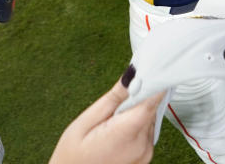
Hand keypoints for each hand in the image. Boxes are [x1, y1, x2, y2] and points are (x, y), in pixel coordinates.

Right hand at [49, 81, 163, 163]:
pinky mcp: (146, 159)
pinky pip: (146, 133)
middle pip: (149, 109)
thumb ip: (114, 98)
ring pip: (148, 120)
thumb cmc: (72, 157)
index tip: (147, 69)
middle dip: (136, 101)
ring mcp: (146, 155)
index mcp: (127, 134)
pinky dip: (135, 128)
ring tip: (110, 125)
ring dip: (135, 115)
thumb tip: (133, 74)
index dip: (152, 82)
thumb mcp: (86, 122)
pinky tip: (116, 135)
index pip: (152, 100)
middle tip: (113, 108)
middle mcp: (142, 146)